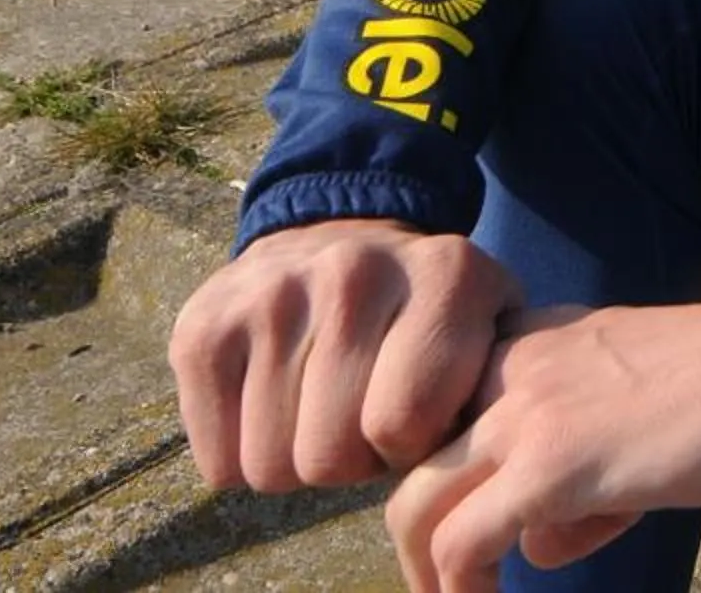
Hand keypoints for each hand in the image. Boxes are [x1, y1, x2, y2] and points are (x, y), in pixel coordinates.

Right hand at [168, 218, 521, 491]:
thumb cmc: (429, 310)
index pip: (403, 424)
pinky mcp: (202, 325)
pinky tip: (277, 404)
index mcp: (447, 273)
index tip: (416, 420)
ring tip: (325, 406)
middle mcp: (355, 271)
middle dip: (352, 461)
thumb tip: (470, 454)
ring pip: (269, 466)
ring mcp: (270, 293)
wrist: (341, 233)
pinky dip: (244, 455)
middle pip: (328, 457)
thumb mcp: (490, 328)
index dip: (410, 447)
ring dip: (299, 459)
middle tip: (365, 418)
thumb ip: (497, 388)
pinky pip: (218, 463)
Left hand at [385, 286, 700, 590]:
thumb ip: (579, 472)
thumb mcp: (639, 415)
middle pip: (411, 466)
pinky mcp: (552, 465)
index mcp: (536, 341)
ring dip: (429, 572)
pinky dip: (463, 590)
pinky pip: (463, 544)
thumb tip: (539, 544)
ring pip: (416, 506)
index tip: (477, 533)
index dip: (454, 485)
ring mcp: (527, 413)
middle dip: (420, 541)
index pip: (446, 416)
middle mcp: (513, 366)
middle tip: (452, 585)